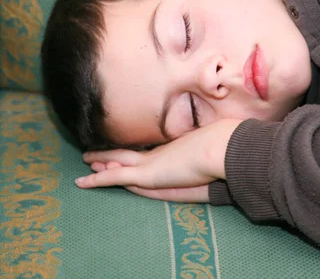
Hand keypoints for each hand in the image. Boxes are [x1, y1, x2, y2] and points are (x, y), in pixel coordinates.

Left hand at [75, 118, 241, 201]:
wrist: (221, 148)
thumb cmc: (226, 150)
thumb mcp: (219, 152)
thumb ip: (213, 153)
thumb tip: (217, 151)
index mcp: (178, 148)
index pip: (153, 149)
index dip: (139, 149)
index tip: (130, 148)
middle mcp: (162, 152)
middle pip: (132, 150)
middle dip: (115, 151)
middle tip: (98, 150)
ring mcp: (151, 162)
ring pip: (118, 160)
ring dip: (101, 161)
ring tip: (86, 159)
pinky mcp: (145, 174)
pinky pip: (114, 177)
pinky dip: (98, 180)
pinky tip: (82, 183)